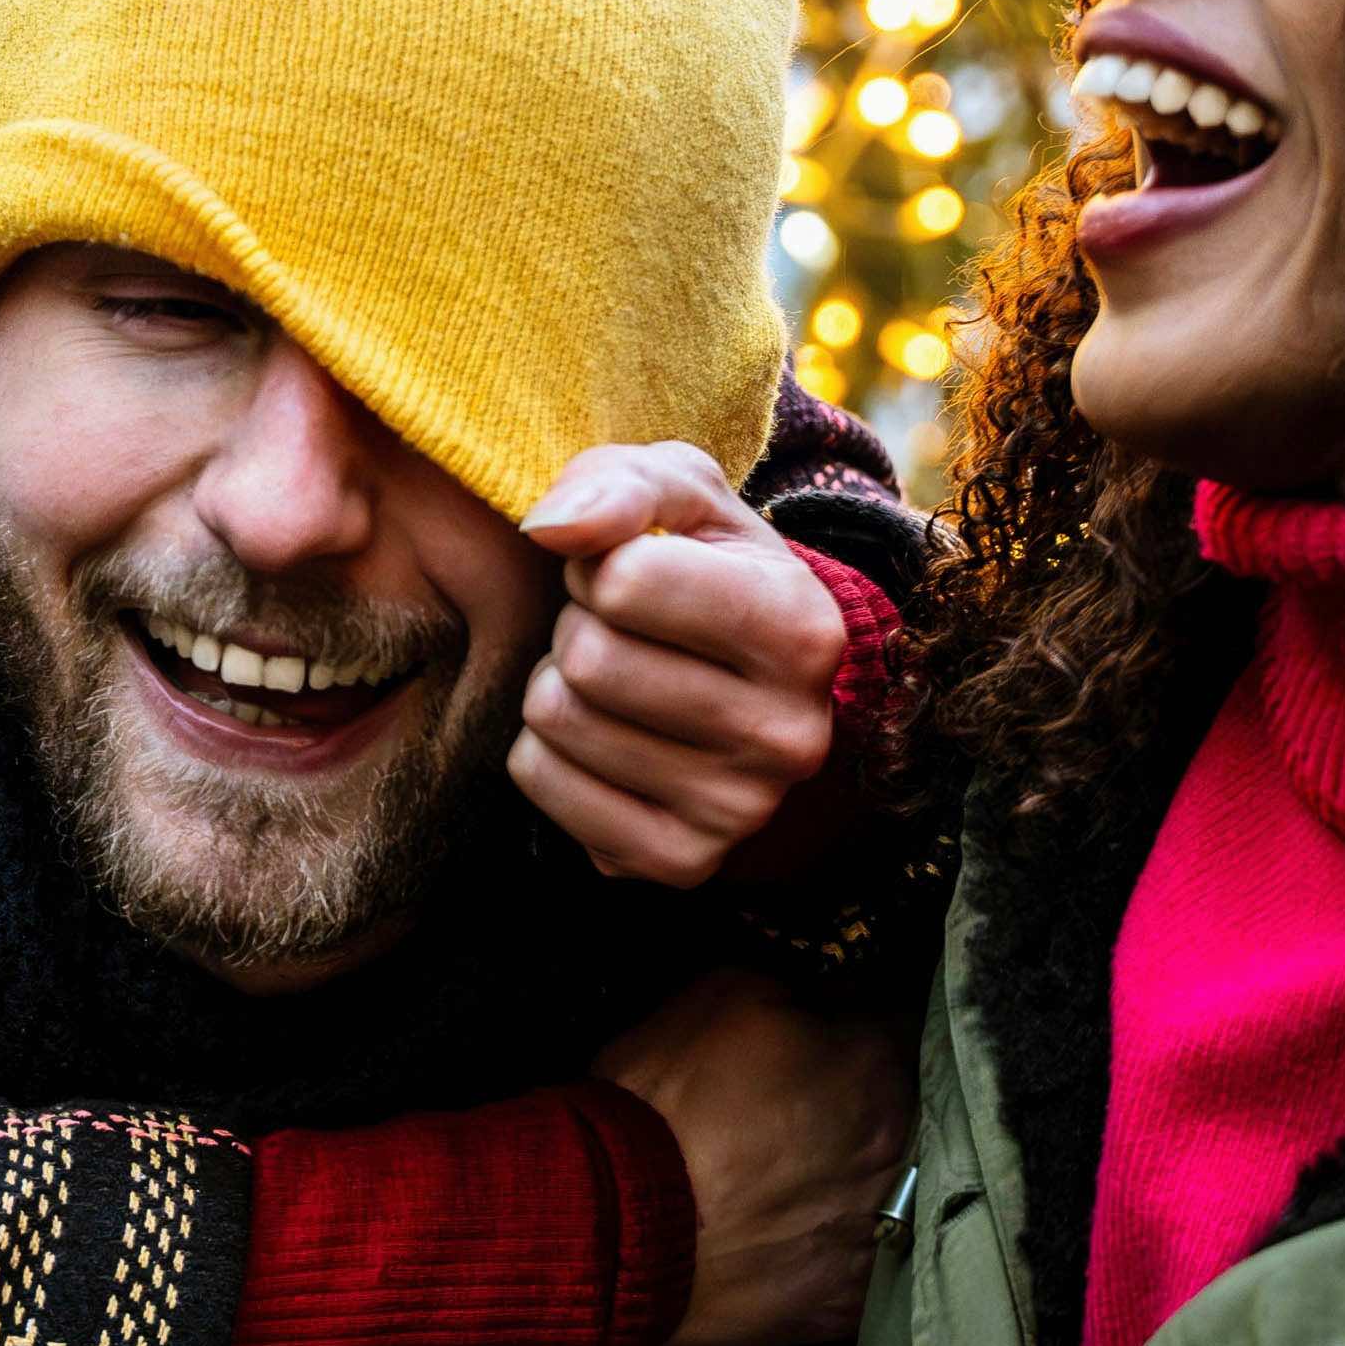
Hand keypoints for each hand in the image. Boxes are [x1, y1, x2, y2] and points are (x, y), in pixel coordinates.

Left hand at [509, 443, 850, 888]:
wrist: (743, 685)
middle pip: (589, 660)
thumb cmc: (702, 568)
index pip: (626, 581)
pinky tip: (600, 735)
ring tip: (611, 680)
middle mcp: (790, 736)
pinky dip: (544, 749)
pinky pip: (540, 782)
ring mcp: (740, 812)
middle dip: (578, 628)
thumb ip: (621, 483)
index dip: (600, 564)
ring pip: (556, 721)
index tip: (628, 576)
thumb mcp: (681, 494)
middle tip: (616, 633)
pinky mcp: (680, 863)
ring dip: (556, 684)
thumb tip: (549, 530)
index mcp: (804, 631)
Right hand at [594, 970, 904, 1345]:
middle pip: (910, 1117)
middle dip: (870, 1110)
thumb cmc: (663, 1102)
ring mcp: (882, 1237)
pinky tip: (795, 1242)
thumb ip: (800, 991)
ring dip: (862, 1184)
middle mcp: (901, 1154)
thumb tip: (827, 1002)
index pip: (903, 1028)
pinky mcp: (850, 1307)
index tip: (829, 1038)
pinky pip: (865, 1267)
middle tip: (809, 1113)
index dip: (861, 1029)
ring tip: (799, 1184)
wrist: (612, 1227)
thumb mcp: (724, 994)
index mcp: (877, 1068)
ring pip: (896, 1197)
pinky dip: (839, 1251)